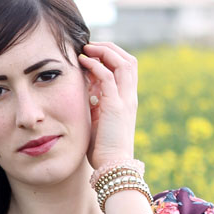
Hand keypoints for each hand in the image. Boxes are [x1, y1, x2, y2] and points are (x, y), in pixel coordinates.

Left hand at [78, 41, 137, 169]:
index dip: (111, 56)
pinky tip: (83, 62)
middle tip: (89, 46)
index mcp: (127, 101)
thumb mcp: (98, 120)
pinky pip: (109, 76)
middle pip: (128, 60)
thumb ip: (96, 104)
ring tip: (86, 49)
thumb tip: (86, 90)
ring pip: (122, 62)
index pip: (126, 68)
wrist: (113, 167)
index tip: (91, 55)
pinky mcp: (116, 107)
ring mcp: (125, 101)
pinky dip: (96, 65)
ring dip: (104, 51)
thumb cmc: (103, 149)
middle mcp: (130, 97)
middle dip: (109, 48)